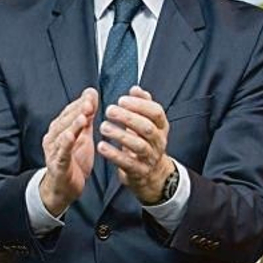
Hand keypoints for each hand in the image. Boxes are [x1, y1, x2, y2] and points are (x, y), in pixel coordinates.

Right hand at [40, 88, 98, 214]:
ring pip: (62, 135)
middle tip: (89, 102)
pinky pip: (61, 153)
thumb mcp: (83, 135)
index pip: (70, 112)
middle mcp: (54, 137)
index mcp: (60, 129)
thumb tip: (91, 93)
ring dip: (72, 125)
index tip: (91, 94)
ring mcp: (54, 151)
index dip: (80, 102)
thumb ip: (87, 116)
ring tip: (83, 116)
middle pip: (65, 121)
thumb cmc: (74, 160)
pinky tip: (70, 136)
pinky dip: (65, 144)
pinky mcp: (57, 165)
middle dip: (77, 110)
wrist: (64, 188)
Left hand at [98, 86, 174, 204]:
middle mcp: (159, 142)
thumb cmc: (145, 142)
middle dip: (128, 118)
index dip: (140, 105)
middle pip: (147, 128)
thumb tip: (135, 89)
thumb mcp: (148, 123)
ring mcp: (151, 158)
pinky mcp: (140, 172)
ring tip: (103, 127)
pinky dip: (114, 154)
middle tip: (109, 110)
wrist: (152, 174)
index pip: (156, 112)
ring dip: (120, 135)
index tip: (121, 100)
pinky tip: (101, 146)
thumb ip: (142, 105)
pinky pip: (128, 163)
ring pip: (139, 146)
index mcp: (161, 127)